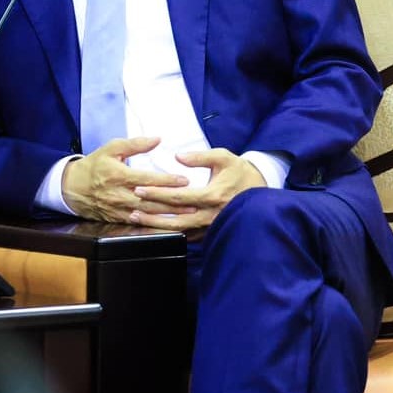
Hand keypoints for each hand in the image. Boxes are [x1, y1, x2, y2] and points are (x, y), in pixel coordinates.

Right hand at [60, 137, 188, 223]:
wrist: (71, 187)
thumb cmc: (94, 165)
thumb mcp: (112, 148)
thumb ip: (136, 144)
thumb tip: (158, 139)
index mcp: (118, 175)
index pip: (147, 179)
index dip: (167, 180)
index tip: (185, 180)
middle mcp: (118, 194)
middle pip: (149, 200)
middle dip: (173, 202)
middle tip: (194, 202)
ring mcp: (117, 209)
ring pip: (146, 214)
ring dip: (167, 215)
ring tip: (187, 215)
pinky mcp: (116, 219)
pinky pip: (137, 224)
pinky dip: (154, 225)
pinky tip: (168, 225)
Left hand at [127, 148, 265, 231]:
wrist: (260, 192)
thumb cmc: (240, 173)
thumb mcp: (224, 158)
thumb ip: (200, 157)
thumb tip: (178, 156)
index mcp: (212, 195)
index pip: (178, 197)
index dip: (157, 193)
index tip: (139, 189)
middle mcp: (209, 215)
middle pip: (173, 219)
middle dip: (151, 214)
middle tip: (132, 209)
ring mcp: (210, 227)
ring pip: (178, 231)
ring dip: (156, 226)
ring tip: (138, 220)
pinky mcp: (210, 233)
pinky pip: (186, 237)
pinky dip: (168, 234)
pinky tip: (155, 229)